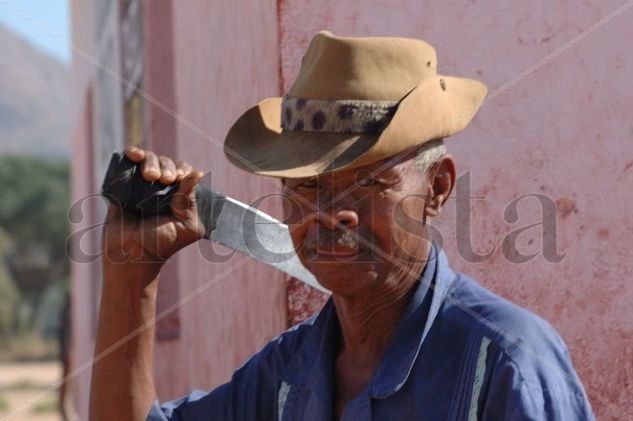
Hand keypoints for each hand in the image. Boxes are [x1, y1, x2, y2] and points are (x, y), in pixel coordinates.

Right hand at [102, 148, 204, 271]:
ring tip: (150, 177)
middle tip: (164, 180)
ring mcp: (142, 185)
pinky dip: (133, 153)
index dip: (183, 170)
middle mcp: (162, 188)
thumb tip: (198, 173)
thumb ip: (192, 202)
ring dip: (152, 162)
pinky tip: (134, 155)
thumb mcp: (186, 226)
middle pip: (168, 163)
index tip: (178, 178)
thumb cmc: (161, 244)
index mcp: (180, 196)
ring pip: (150, 159)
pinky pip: (129, 162)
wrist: (130, 254)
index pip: (185, 172)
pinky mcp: (123, 184)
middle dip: (168, 167)